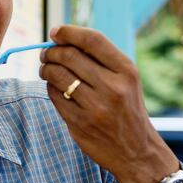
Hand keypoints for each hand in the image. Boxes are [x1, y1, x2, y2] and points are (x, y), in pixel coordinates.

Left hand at [39, 25, 176, 182]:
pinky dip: (49, 88)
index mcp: (126, 71)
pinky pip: (54, 97)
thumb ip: (101, 60)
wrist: (137, 151)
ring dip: (46, 68)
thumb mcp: (126, 81)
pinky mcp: (79, 123)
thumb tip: (63, 39)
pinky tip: (54, 88)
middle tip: (46, 53)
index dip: (69, 32)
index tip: (55, 31)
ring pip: (58, 76)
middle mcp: (112, 87)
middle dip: (51, 51)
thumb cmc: (126, 108)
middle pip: (70, 56)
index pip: (92, 40)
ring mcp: (95, 107)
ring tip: (46, 68)